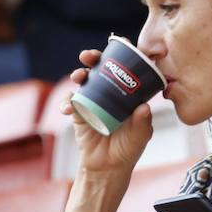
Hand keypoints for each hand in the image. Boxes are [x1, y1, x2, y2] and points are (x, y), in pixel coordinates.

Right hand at [64, 49, 153, 178]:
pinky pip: (70, 102)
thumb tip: (144, 108)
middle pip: (99, 68)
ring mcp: (91, 101)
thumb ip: (142, 122)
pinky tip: (69, 107)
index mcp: (125, 93)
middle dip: (92, 58)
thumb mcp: (141, 134)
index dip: (120, 55)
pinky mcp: (78, 114)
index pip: (123, 68)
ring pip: (82, 81)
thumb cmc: (129, 147)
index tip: (119, 45)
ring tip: (79, 76)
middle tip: (89, 56)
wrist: (109, 167)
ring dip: (78, 74)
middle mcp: (108, 93)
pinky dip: (67, 102)